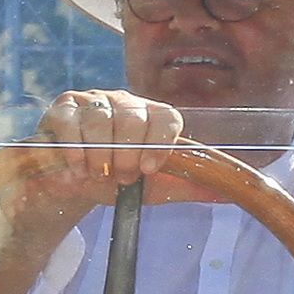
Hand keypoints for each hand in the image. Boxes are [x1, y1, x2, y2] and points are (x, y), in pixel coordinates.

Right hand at [0, 90, 195, 293]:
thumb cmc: (115, 180)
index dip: (160, 143)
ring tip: (96, 174)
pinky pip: (71, 123)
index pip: (166, 116)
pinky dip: (75, 151)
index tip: (148, 170)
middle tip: (119, 178)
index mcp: (151, 116)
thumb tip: (229, 193)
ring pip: (101, 119)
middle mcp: (125, 101)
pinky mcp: (63, 108)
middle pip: (133, 116)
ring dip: (99, 156)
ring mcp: (93, 101)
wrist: (72, 186)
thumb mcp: (154, 188)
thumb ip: (188, 186)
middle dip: (126, 155)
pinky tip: (77, 168)